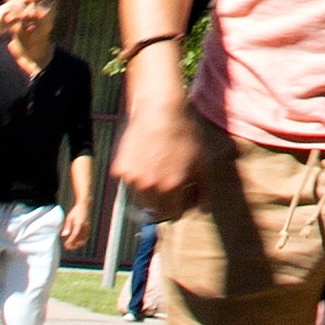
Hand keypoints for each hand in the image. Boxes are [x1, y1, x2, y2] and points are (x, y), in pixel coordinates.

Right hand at [110, 90, 211, 219]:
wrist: (159, 109)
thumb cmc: (184, 133)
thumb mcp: (202, 161)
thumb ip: (204, 189)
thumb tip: (204, 209)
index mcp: (171, 187)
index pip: (173, 215)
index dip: (179, 206)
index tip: (181, 195)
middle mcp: (150, 186)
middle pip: (155, 210)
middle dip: (164, 201)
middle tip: (169, 181)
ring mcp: (132, 178)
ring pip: (140, 197)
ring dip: (149, 190)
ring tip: (158, 168)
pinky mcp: (120, 170)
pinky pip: (129, 182)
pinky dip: (136, 176)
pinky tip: (145, 159)